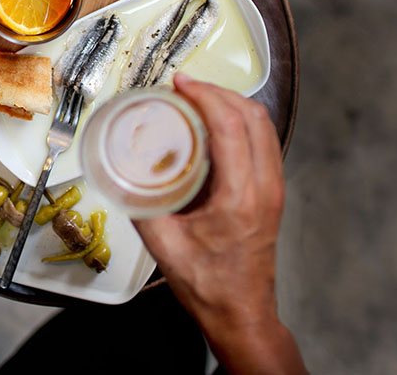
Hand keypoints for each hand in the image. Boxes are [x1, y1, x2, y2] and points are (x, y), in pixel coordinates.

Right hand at [133, 74, 305, 373]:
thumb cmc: (207, 285)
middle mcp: (265, 188)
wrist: (241, 313)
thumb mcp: (162, 246)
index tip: (181, 84)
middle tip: (186, 87)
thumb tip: (121, 169)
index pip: (231, 127)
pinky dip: (241, 122)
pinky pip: (264, 141)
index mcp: (239, 198)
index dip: (205, 96)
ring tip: (198, 99)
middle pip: (253, 116)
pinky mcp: (274, 192)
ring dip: (232, 104)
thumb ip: (140, 205)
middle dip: (218, 92)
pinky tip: (215, 125)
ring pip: (264, 125)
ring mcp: (275, 189)